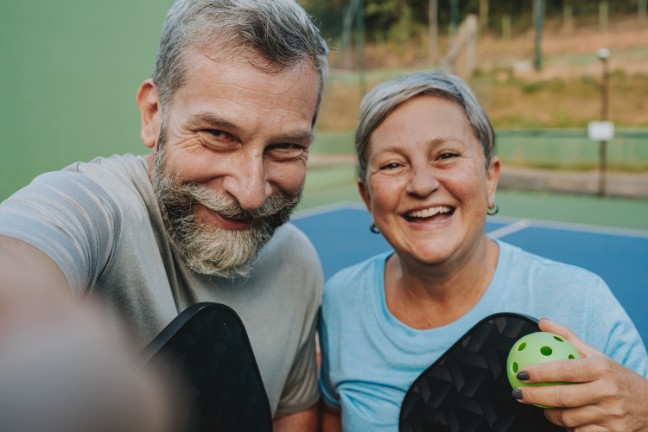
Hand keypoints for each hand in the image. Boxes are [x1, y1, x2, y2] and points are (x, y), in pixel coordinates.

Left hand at [512, 318, 647, 430]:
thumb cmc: (619, 378)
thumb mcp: (598, 356)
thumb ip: (569, 338)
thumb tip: (542, 322)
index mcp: (602, 369)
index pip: (564, 370)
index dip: (540, 372)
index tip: (522, 373)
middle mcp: (607, 391)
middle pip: (562, 397)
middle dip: (534, 396)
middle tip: (518, 393)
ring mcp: (611, 415)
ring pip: (568, 418)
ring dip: (550, 414)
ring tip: (542, 407)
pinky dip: (568, 428)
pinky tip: (564, 421)